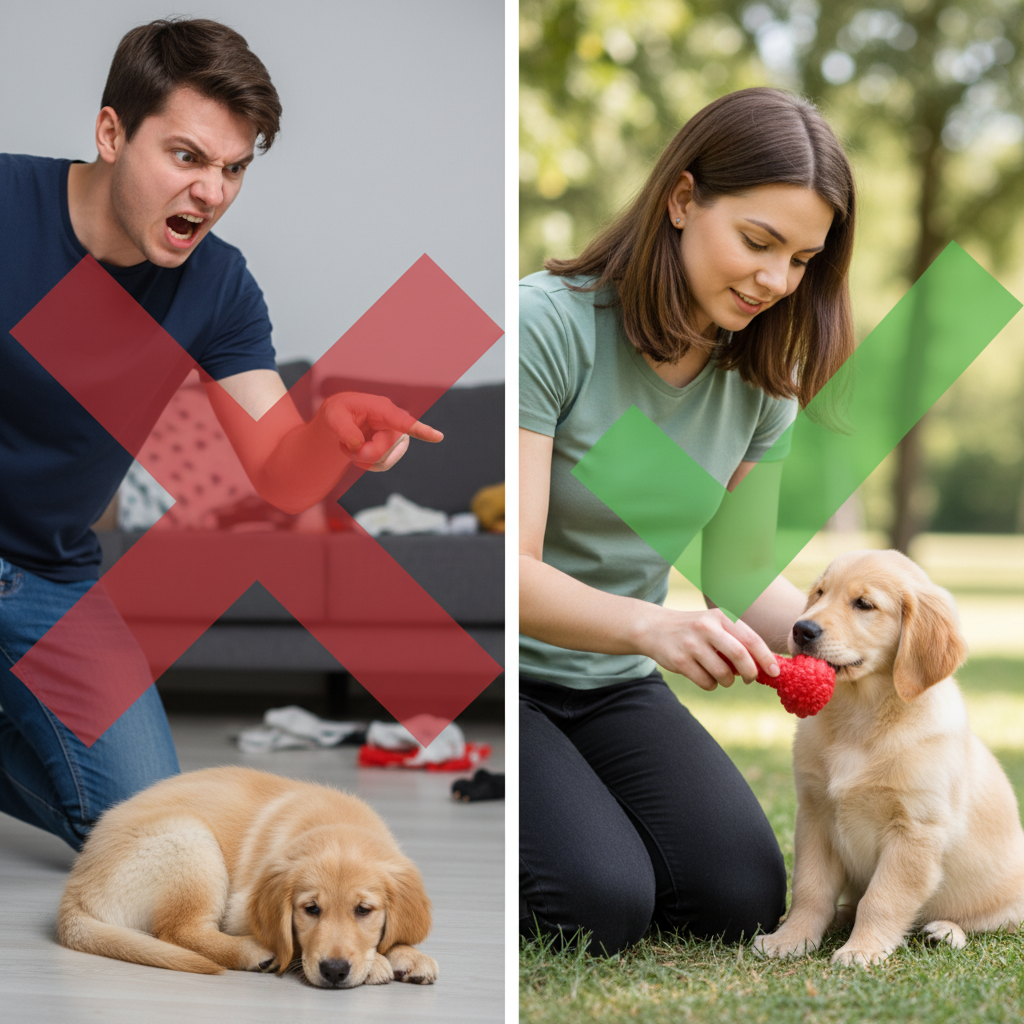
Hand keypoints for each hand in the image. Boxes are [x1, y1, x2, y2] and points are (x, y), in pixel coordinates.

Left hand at [319, 392, 442, 471]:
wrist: (342, 420)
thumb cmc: (338, 412)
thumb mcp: (333, 416)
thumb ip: (344, 429)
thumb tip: (358, 444)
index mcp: (382, 409)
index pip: (404, 422)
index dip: (421, 430)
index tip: (438, 437)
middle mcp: (393, 423)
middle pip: (384, 450)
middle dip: (362, 453)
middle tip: (347, 445)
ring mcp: (395, 437)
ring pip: (383, 460)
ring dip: (361, 458)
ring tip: (351, 445)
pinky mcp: (393, 448)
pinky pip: (382, 465)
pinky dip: (365, 463)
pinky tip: (358, 451)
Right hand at [638, 606, 779, 690]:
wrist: (654, 627)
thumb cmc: (694, 630)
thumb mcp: (715, 624)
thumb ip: (738, 640)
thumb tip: (766, 666)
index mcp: (721, 616)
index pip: (751, 639)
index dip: (766, 658)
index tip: (775, 672)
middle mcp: (707, 627)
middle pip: (740, 656)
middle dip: (750, 673)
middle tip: (749, 679)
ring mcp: (692, 644)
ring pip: (723, 674)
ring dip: (726, 681)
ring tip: (720, 674)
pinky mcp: (679, 660)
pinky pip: (706, 682)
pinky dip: (710, 684)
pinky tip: (703, 674)